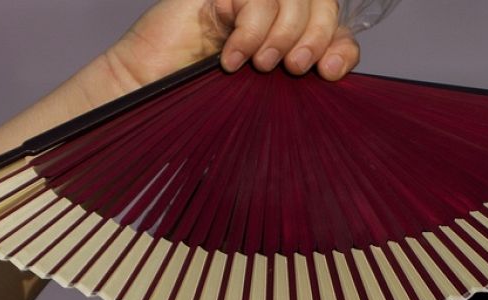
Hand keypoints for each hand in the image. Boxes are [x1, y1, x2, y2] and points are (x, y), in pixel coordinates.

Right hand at [98, 0, 359, 96]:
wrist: (147, 95)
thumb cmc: (198, 102)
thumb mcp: (262, 96)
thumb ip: (297, 80)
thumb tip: (333, 70)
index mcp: (286, 35)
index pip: (333, 23)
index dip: (341, 43)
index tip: (330, 72)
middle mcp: (269, 10)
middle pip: (321, 1)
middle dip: (317, 36)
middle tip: (296, 69)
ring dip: (284, 34)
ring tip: (260, 67)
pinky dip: (251, 30)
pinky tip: (231, 58)